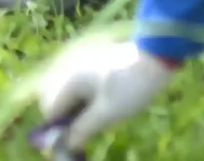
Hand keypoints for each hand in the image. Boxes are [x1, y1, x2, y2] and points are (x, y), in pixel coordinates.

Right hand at [33, 35, 175, 149]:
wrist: (153, 59)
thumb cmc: (129, 88)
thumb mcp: (105, 115)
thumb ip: (80, 130)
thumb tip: (63, 144)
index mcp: (69, 81)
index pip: (50, 110)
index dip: (58, 129)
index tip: (74, 142)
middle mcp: (68, 68)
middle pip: (53, 98)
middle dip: (63, 117)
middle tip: (82, 132)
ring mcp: (79, 62)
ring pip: (65, 91)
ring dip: (73, 108)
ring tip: (93, 120)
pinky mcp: (90, 61)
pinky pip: (77, 83)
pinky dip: (82, 97)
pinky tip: (99, 104)